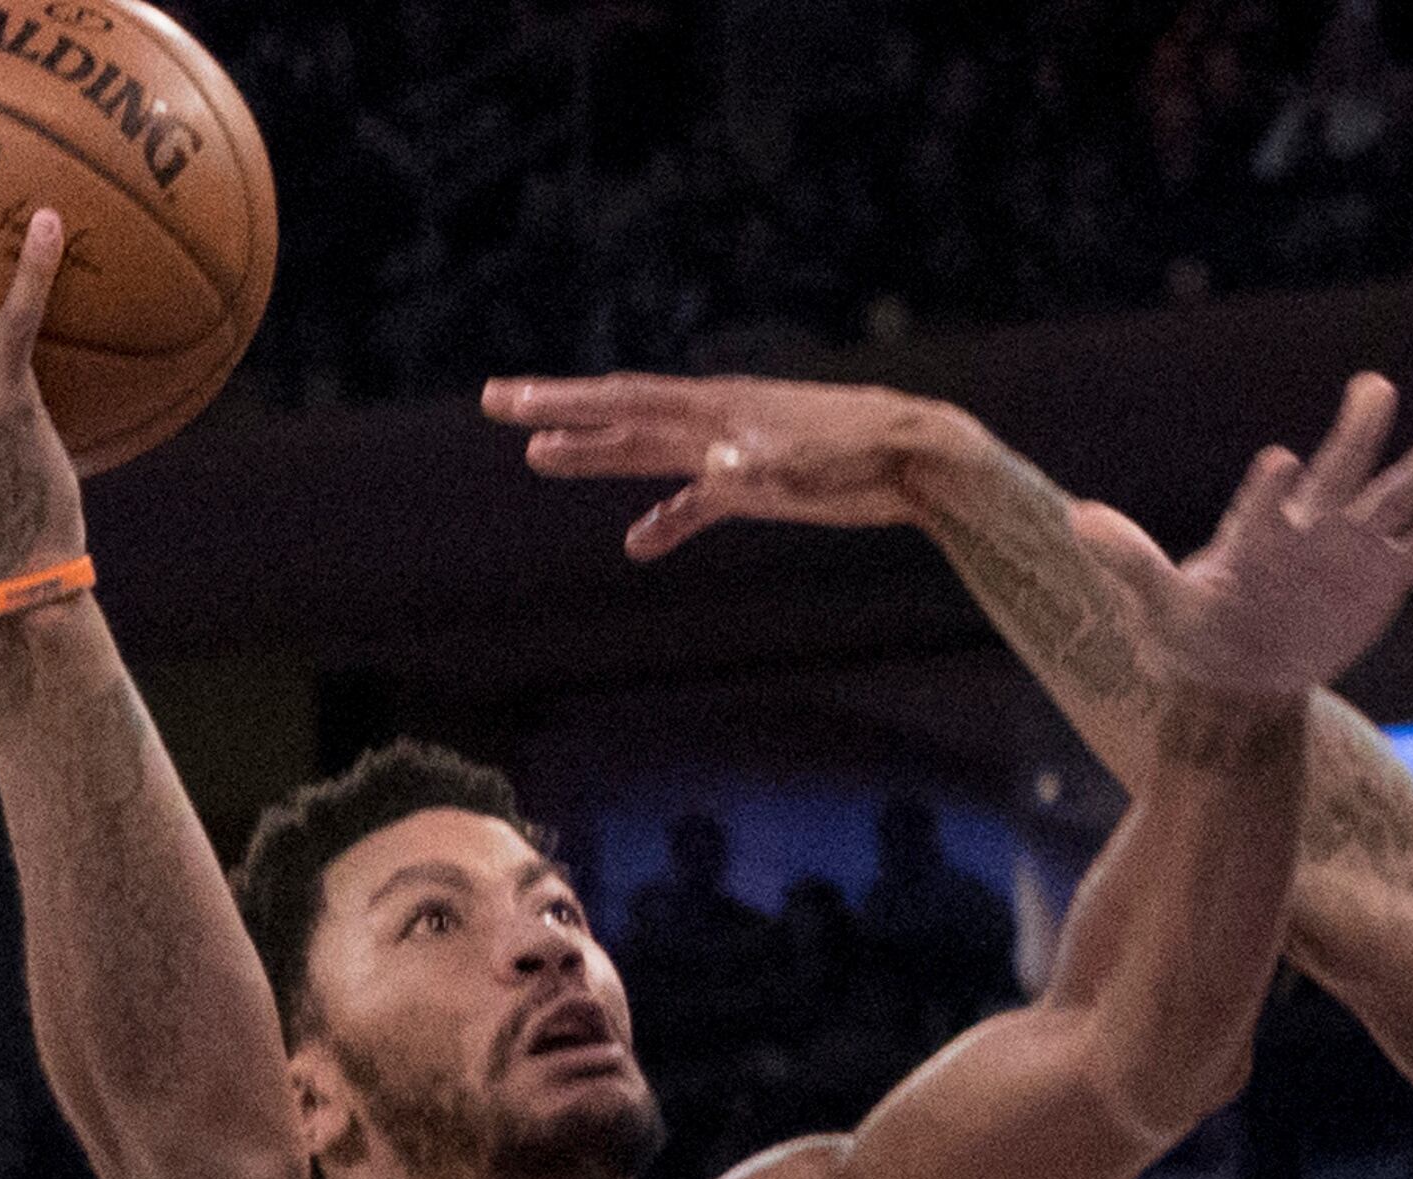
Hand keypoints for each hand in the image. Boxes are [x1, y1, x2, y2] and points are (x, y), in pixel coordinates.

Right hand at [484, 372, 980, 554]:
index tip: (509, 400)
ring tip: (538, 457)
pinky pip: (698, 504)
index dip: (564, 402)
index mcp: (715, 407)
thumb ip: (764, 462)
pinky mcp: (757, 486)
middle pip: (621, 415)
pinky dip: (668, 521)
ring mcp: (731, 452)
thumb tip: (720, 466)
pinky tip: (637, 544)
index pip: (625, 400)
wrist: (916, 458)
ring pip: (648, 454)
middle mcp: (712, 422)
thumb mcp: (811, 457)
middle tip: (495, 402)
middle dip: (558, 413)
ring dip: (596, 457)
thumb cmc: (865, 448)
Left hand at [1065, 373, 1412, 700]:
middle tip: (1374, 387)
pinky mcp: (1387, 574)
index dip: (1270, 491)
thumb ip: (1131, 563)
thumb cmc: (1192, 636)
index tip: (1278, 463)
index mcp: (1257, 534)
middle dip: (1357, 435)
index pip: (1266, 505)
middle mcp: (1312, 526)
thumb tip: (1079, 519)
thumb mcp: (1159, 609)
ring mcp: (1355, 546)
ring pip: (1401, 495)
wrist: (1237, 675)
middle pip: (1341, 474)